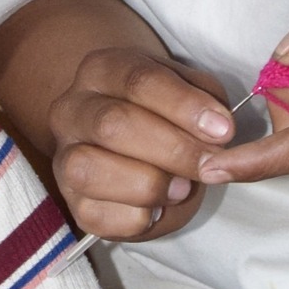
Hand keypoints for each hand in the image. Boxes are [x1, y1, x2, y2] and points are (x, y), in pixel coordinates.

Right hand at [49, 47, 232, 239]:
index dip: (183, 106)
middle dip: (172, 150)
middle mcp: (72, 109)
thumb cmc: (167, 115)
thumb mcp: (190, 93)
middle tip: (211, 165)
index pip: (138, 80)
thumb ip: (206, 103)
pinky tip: (157, 209)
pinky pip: (95, 214)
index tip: (223, 130)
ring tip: (182, 187)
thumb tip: (217, 132)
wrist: (139, 147)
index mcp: (102, 70)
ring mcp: (64, 157)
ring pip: (89, 169)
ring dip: (148, 184)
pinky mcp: (73, 203)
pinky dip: (135, 218)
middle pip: (112, 124)